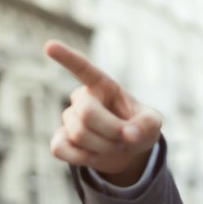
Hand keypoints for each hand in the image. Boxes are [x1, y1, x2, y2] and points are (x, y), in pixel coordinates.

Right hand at [46, 40, 163, 185]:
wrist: (127, 151)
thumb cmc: (139, 129)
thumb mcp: (153, 124)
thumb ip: (148, 124)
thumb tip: (129, 134)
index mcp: (103, 86)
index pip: (83, 69)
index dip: (66, 58)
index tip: (49, 45)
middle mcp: (82, 99)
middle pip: (86, 113)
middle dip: (111, 131)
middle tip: (127, 138)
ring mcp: (69, 120)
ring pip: (78, 135)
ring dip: (104, 147)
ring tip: (114, 145)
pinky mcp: (60, 141)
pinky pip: (60, 150)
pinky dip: (81, 158)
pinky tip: (93, 155)